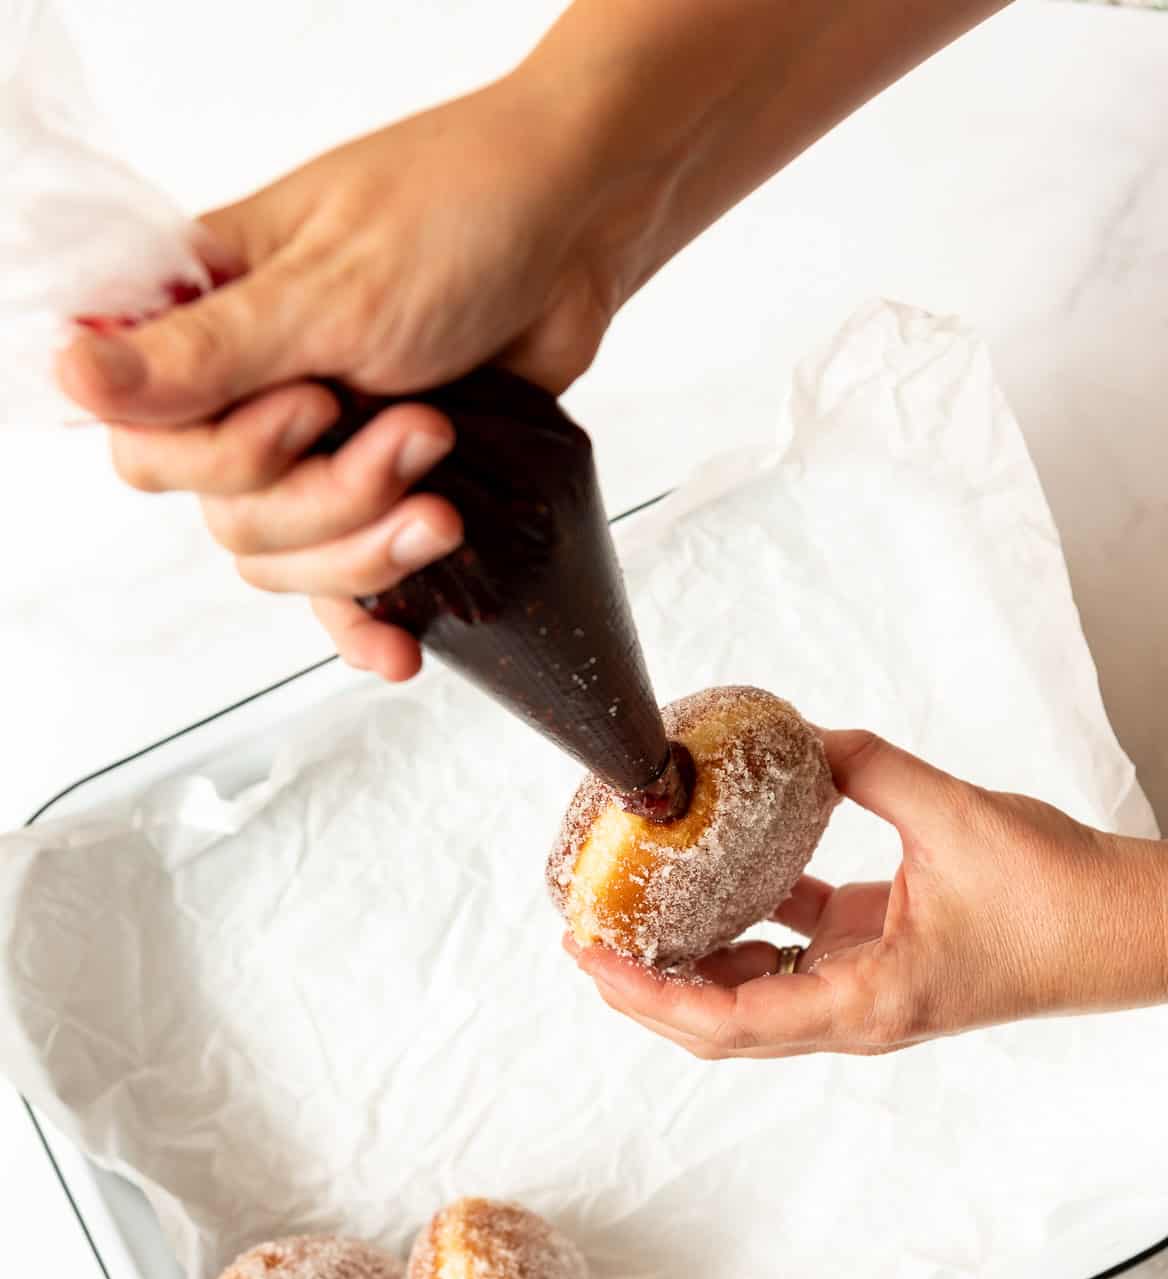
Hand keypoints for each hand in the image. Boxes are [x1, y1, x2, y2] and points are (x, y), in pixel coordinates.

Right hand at [56, 0, 1010, 680]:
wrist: (579, 226)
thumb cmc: (459, 218)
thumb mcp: (328, 290)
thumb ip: (207, 354)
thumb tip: (69, 371)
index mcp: (207, 322)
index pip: (148, 443)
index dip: (226, 457)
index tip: (309, 409)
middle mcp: (249, 390)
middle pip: (230, 517)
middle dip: (330, 497)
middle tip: (417, 431)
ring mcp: (319, 445)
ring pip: (287, 559)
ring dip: (369, 547)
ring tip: (446, 500)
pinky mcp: (385, 489)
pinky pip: (345, 585)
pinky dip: (368, 621)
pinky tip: (401, 652)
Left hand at [566, 731, 1167, 1058]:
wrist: (1126, 930)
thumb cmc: (1059, 900)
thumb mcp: (954, 817)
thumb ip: (867, 768)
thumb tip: (802, 738)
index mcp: (863, 1000)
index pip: (724, 1017)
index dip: (645, 992)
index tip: (588, 952)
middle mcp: (854, 1013)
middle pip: (719, 1023)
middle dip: (644, 988)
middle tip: (585, 937)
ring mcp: (865, 994)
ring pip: (751, 995)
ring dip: (687, 965)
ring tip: (632, 918)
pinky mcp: (881, 966)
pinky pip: (793, 954)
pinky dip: (749, 925)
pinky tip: (719, 882)